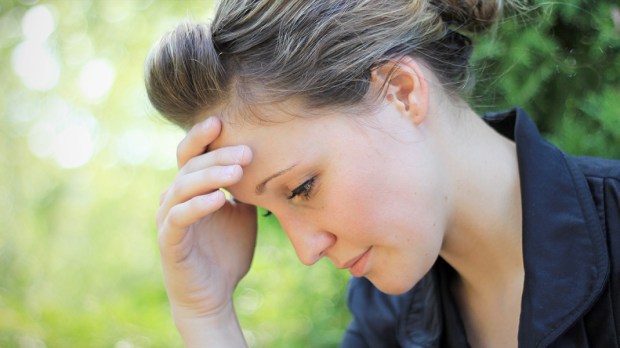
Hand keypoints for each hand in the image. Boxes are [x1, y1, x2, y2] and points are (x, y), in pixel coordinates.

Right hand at [156, 116, 255, 322]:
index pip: (192, 155)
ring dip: (210, 176)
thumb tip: (268, 162)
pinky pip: (180, 218)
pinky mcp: (169, 242)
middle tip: (247, 152)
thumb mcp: (243, 214)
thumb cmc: (227, 252)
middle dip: (218, 155)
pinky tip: (219, 199)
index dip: (203, 136)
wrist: (214, 295)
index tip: (223, 121)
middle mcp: (174, 198)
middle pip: (190, 166)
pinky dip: (198, 206)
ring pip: (183, 187)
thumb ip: (245, 189)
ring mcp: (169, 219)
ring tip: (237, 171)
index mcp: (191, 189)